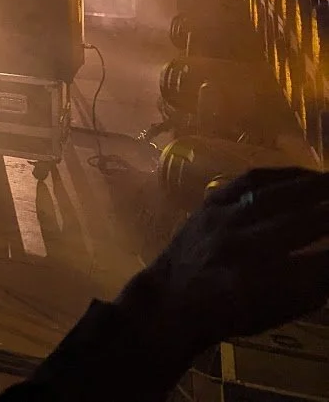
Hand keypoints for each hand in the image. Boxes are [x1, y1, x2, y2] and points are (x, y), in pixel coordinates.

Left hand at [119, 167, 328, 356]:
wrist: (173, 298)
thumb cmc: (233, 312)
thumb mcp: (279, 310)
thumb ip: (312, 285)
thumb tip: (326, 259)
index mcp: (261, 285)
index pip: (318, 263)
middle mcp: (241, 249)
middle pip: (301, 223)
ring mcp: (223, 221)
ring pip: (276, 197)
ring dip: (315, 187)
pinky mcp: (210, 203)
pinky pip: (249, 182)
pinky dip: (281, 175)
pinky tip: (305, 175)